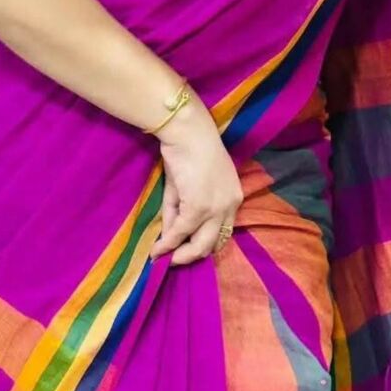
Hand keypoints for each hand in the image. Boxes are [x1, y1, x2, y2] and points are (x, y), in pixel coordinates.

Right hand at [149, 91, 243, 266]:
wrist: (188, 130)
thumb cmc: (189, 149)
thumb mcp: (187, 185)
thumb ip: (180, 210)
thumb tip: (169, 234)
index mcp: (233, 197)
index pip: (224, 230)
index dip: (205, 242)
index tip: (188, 248)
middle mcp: (230, 206)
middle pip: (214, 243)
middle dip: (192, 255)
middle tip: (175, 260)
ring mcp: (216, 208)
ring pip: (200, 245)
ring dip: (181, 256)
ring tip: (164, 259)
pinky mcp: (199, 207)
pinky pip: (180, 232)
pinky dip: (167, 243)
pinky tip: (157, 250)